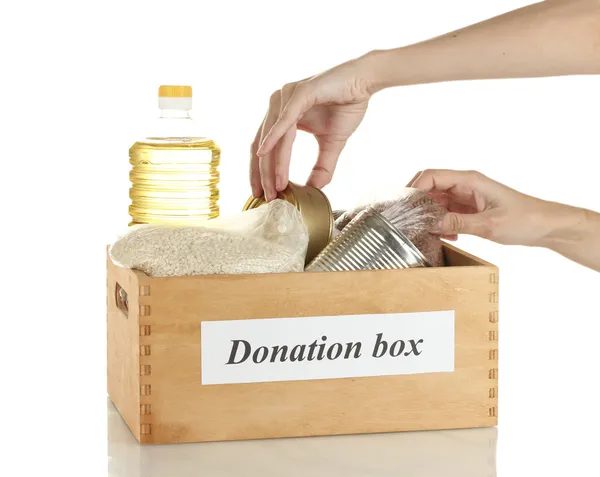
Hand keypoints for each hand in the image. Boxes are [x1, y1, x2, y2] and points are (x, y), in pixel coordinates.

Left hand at [250, 53, 378, 199]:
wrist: (365, 82)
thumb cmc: (347, 105)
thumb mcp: (332, 143)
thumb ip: (321, 166)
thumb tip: (314, 189)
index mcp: (282, 115)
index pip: (265, 147)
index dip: (261, 172)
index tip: (262, 194)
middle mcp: (278, 104)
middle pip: (262, 145)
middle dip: (262, 174)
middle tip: (266, 197)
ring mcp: (286, 96)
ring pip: (272, 137)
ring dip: (271, 164)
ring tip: (275, 186)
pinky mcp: (300, 93)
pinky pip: (284, 121)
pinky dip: (274, 139)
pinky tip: (266, 154)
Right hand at [407, 169, 556, 246]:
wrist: (546, 226)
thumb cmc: (524, 219)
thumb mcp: (489, 224)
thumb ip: (458, 223)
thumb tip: (431, 223)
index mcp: (469, 180)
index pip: (431, 176)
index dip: (414, 188)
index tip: (405, 207)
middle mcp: (465, 185)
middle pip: (430, 188)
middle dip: (418, 204)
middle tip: (410, 222)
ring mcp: (467, 197)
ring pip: (437, 202)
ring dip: (430, 216)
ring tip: (427, 232)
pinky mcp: (470, 209)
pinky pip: (447, 213)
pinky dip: (442, 223)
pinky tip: (447, 236)